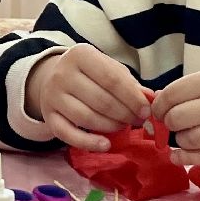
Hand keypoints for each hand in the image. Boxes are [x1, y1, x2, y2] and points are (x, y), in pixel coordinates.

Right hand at [25, 43, 149, 151]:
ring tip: (123, 126)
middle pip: (101, 100)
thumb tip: (151, 99)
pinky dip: (89, 143)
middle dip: (125, 114)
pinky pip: (68, 135)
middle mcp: (62, 74)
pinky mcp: (48, 117)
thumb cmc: (89, 73)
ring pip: (87, 118)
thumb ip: (129, 83)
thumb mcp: (108, 69)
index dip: (132, 98)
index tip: (146, 111)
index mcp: (80, 55)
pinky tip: (105, 145)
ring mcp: (52, 96)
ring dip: (111, 126)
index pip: (112, 79)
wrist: (53, 77)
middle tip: (137, 120)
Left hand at [150, 66, 199, 165]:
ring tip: (182, 136)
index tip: (157, 110)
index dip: (159, 105)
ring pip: (190, 140)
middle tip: (170, 124)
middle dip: (167, 124)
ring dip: (179, 141)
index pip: (174, 93)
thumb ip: (197, 86)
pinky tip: (179, 156)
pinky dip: (187, 158)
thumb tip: (159, 98)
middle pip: (178, 119)